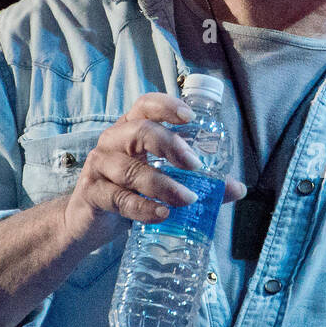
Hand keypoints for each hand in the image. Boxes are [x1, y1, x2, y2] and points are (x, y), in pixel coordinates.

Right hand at [61, 92, 246, 250]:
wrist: (88, 220)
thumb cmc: (129, 191)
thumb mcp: (162, 181)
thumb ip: (199, 183)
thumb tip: (237, 188)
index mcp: (131, 130)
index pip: (146, 105)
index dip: (167, 106)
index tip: (190, 117)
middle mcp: (113, 141)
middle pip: (139, 131)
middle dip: (170, 145)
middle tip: (195, 165)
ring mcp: (99, 166)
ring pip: (130, 169)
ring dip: (162, 184)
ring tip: (188, 199)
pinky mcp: (92, 194)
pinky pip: (118, 198)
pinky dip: (142, 207)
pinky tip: (162, 214)